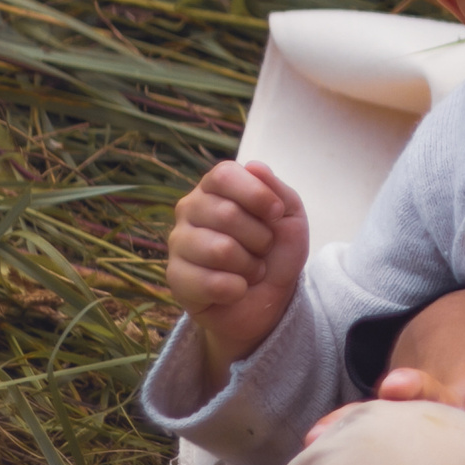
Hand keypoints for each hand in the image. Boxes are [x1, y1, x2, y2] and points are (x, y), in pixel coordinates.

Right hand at [165, 161, 309, 394]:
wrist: (270, 298)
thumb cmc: (276, 251)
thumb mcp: (290, 216)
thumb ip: (276, 189)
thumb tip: (254, 166)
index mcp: (215, 188)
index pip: (224, 175)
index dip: (257, 195)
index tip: (276, 213)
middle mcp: (189, 210)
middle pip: (225, 213)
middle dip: (260, 237)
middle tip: (263, 249)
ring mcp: (178, 243)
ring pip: (219, 249)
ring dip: (250, 265)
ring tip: (250, 270)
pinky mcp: (175, 278)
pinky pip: (210, 282)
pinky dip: (237, 289)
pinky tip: (236, 289)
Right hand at [305, 289, 464, 464]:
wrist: (448, 322)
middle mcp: (454, 389)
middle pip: (457, 408)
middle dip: (463, 426)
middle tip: (455, 452)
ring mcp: (415, 392)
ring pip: (400, 402)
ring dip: (385, 410)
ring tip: (371, 411)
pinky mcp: (386, 404)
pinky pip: (362, 414)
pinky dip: (340, 423)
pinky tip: (317, 440)